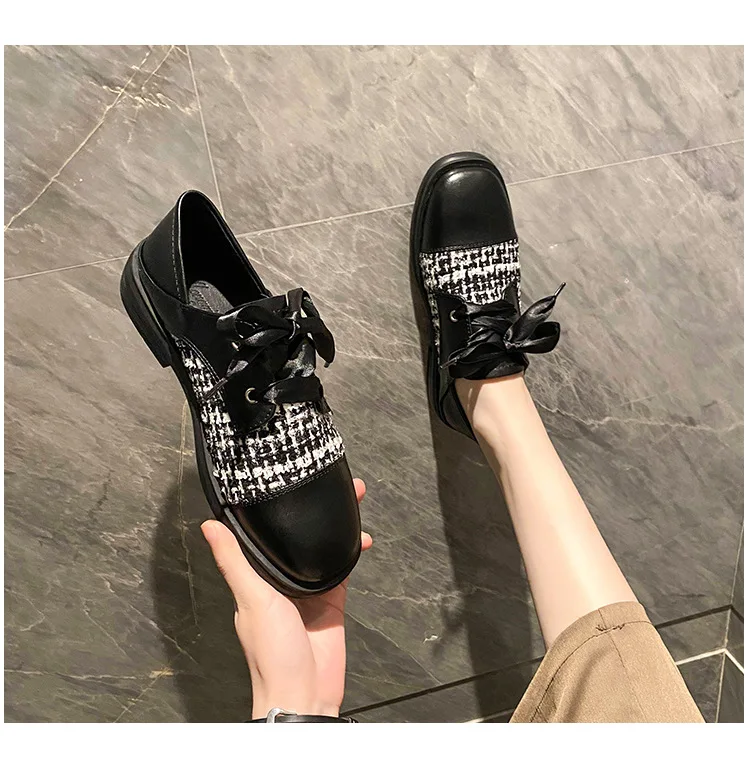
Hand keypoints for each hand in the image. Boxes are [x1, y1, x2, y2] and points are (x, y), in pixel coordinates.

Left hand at [201, 478, 370, 718]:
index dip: (275, 505)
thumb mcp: (252, 600)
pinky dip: (351, 551)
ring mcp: (308, 589)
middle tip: (332, 481)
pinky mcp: (331, 600)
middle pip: (298, 535)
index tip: (286, 477)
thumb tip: (208, 525)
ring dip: (337, 524)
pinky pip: (342, 568)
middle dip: (314, 508)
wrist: (304, 694)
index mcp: (257, 577)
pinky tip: (360, 538)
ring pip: (323, 546)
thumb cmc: (270, 653)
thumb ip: (235, 562)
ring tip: (353, 499)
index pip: (263, 532)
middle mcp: (281, 579)